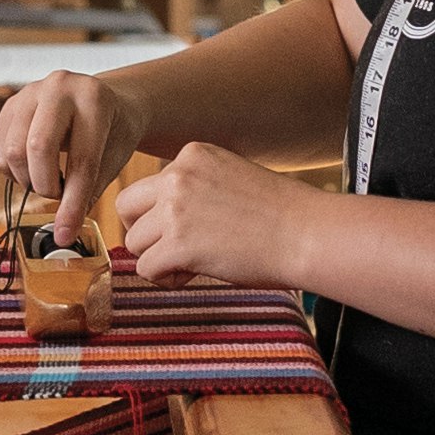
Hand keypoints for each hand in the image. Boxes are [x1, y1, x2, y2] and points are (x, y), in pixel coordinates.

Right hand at [0, 67, 149, 242]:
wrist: (103, 100)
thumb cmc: (112, 131)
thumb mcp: (115, 158)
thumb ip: (90, 191)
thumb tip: (63, 232)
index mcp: (94, 99)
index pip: (81, 158)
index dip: (73, 202)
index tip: (66, 232)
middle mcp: (59, 87)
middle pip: (38, 147)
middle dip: (45, 186)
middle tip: (58, 195)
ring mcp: (30, 92)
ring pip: (13, 150)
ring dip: (28, 180)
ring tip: (49, 180)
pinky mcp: (10, 105)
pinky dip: (13, 172)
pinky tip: (34, 169)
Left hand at [120, 141, 322, 290]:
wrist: (308, 234)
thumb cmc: (279, 215)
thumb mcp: (230, 178)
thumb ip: (194, 188)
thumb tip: (158, 219)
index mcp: (192, 155)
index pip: (149, 186)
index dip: (162, 213)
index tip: (194, 227)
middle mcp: (178, 175)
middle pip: (125, 207)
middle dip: (142, 232)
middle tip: (170, 249)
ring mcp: (176, 209)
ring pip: (133, 242)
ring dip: (157, 258)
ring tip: (193, 263)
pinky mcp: (179, 244)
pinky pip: (146, 269)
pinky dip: (166, 279)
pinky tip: (194, 274)